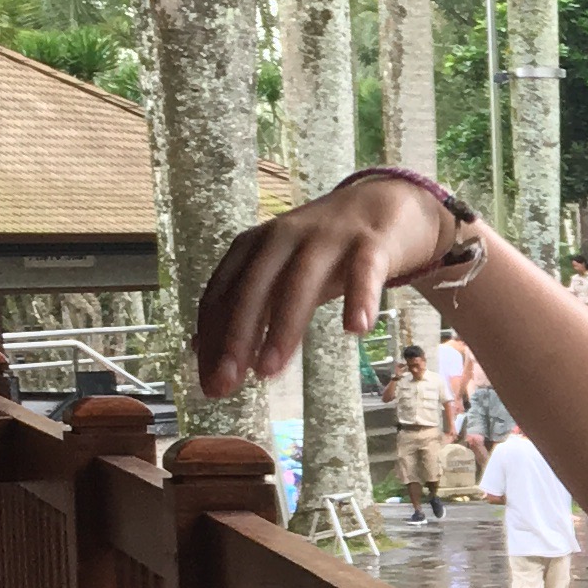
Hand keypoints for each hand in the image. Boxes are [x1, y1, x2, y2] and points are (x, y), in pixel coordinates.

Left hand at [198, 176, 460, 393]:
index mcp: (255, 246)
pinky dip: (359, 298)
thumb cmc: (326, 249)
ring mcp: (328, 238)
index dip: (211, 338)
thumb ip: (248, 308)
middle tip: (227, 383)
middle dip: (235, 337)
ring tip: (269, 371)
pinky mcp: (371, 242)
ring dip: (282, 328)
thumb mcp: (281, 273)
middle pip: (252, 287)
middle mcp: (284, 237)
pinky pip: (364, 271)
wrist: (385, 204)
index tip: (210, 383)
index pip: (222, 293)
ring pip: (299, 282)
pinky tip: (356, 329)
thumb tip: (202, 351)